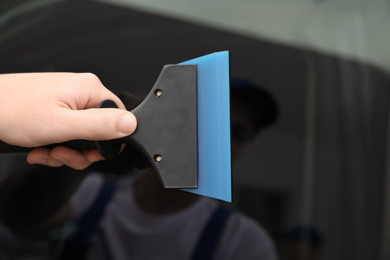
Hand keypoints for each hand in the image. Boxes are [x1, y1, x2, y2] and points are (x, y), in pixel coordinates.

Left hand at [0, 73, 136, 168]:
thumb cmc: (12, 111)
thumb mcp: (61, 125)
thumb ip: (100, 125)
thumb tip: (132, 124)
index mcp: (90, 89)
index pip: (119, 119)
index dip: (106, 143)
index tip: (87, 153)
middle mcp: (82, 92)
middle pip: (101, 131)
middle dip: (81, 151)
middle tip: (60, 154)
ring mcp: (69, 100)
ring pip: (83, 136)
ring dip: (65, 152)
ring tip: (45, 152)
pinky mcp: (57, 107)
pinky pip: (68, 132)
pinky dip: (56, 146)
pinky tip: (40, 148)